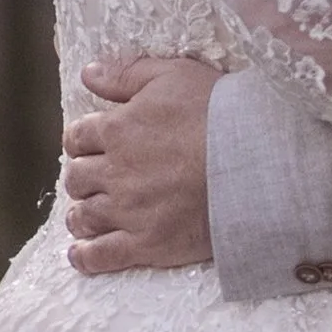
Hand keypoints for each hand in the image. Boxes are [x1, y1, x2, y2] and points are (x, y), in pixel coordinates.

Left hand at [64, 53, 219, 271]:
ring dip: (81, 215)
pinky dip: (86, 257)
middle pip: (77, 178)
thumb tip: (88, 74)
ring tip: (86, 216)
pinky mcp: (146, 243)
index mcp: (118, 130)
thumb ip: (126, 74)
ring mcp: (128, 211)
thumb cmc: (218, 112)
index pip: (77, 137)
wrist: (254, 161)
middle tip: (94, 180)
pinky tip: (81, 254)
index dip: (80, 141)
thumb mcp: (173, 75)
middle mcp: (115, 173)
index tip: (89, 145)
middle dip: (82, 178)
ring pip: (85, 217)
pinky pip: (102, 256)